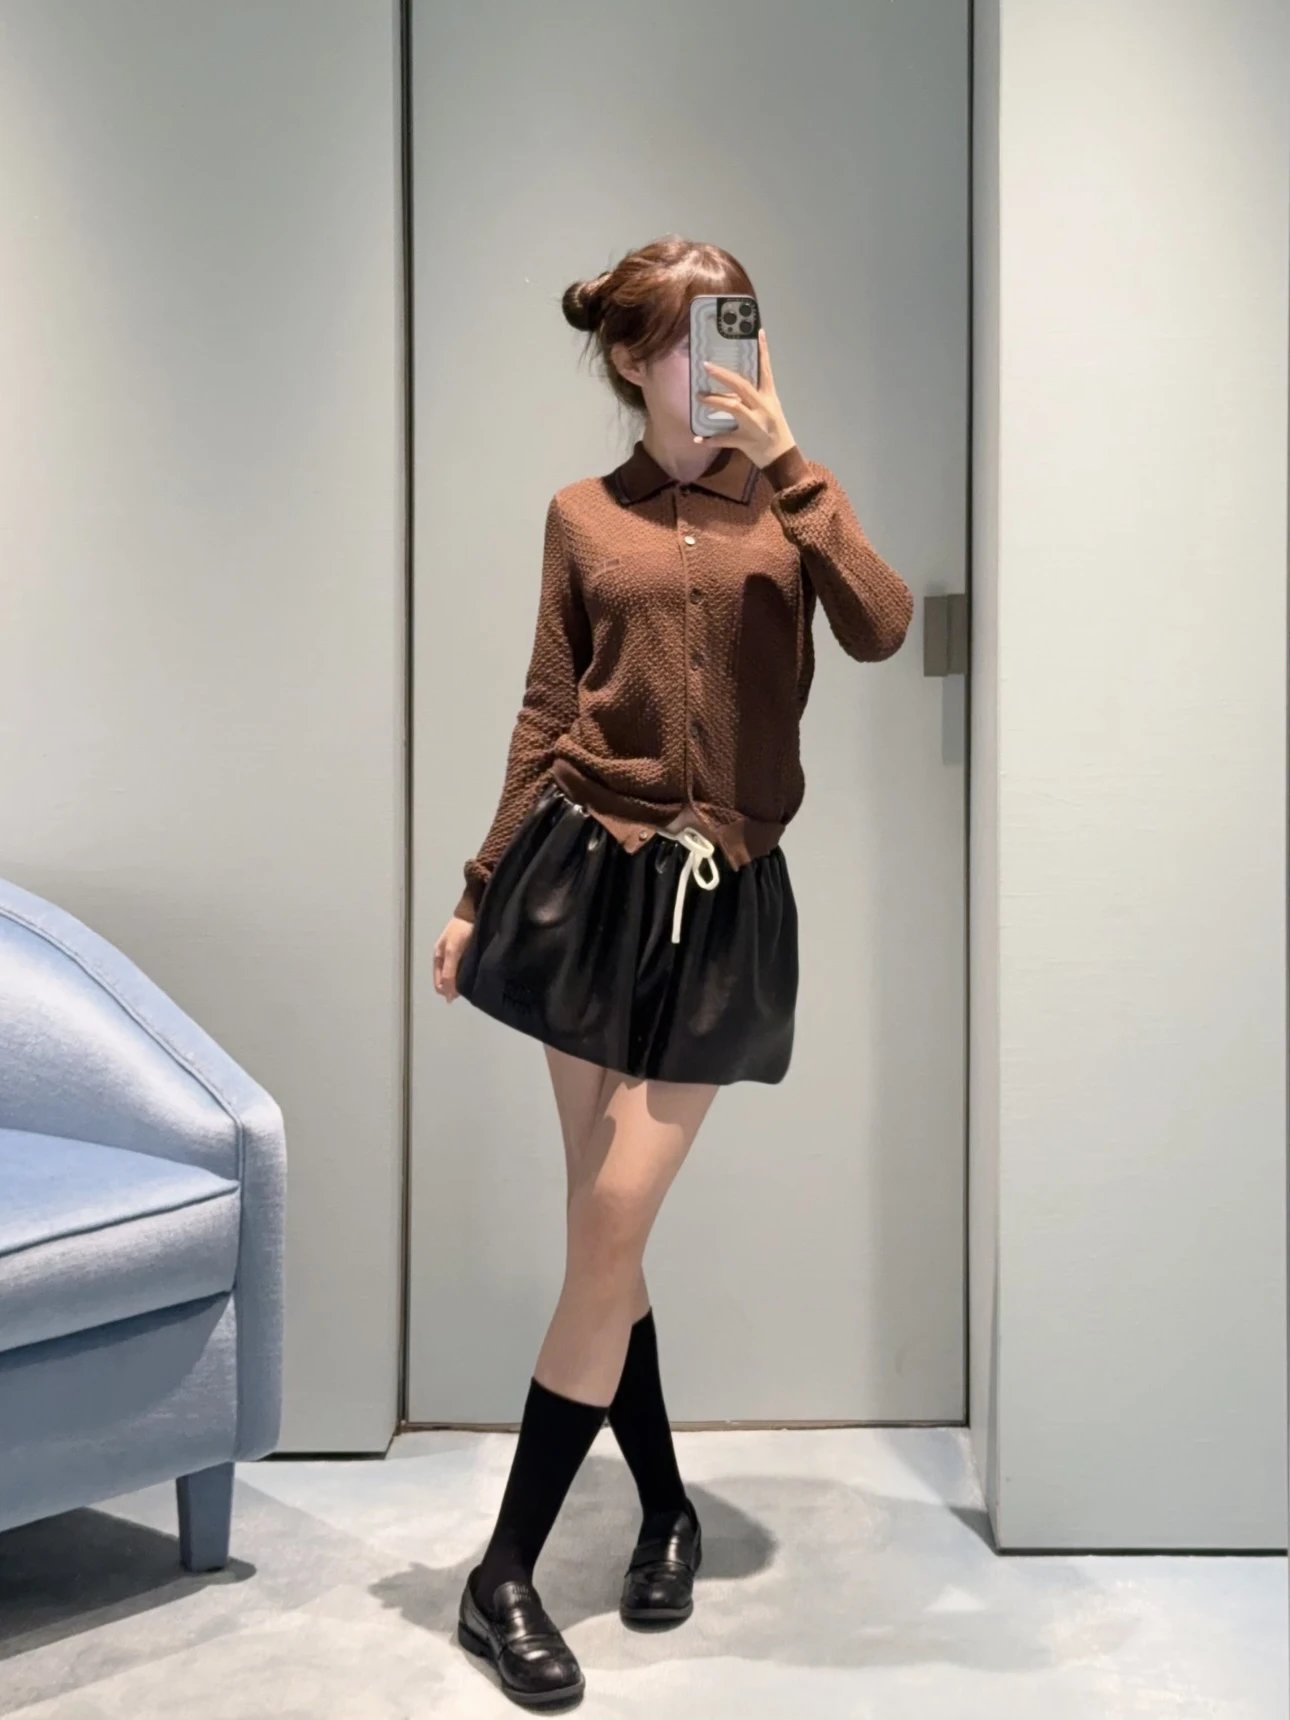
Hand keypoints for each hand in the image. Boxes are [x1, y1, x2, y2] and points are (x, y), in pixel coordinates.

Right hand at [434, 914, 474, 1001]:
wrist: (472, 913)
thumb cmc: (460, 930)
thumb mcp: (452, 952)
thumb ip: (449, 972)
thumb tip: (448, 995)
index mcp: (438, 958)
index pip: (439, 984)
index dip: (446, 991)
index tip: (457, 996)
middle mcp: (446, 959)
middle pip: (448, 981)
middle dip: (455, 987)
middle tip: (468, 990)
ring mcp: (456, 956)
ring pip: (457, 976)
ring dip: (462, 981)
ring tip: (473, 983)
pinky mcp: (466, 953)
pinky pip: (465, 969)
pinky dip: (469, 974)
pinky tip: (476, 975)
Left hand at [694, 327, 796, 468]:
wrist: (783, 458)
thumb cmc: (776, 432)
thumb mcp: (770, 410)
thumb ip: (754, 398)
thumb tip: (732, 387)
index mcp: (769, 398)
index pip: (766, 370)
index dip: (763, 351)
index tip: (758, 332)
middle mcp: (763, 408)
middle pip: (742, 386)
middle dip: (723, 375)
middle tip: (706, 365)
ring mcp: (754, 425)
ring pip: (733, 408)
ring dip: (714, 401)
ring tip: (699, 396)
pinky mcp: (746, 442)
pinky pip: (725, 439)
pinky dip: (711, 439)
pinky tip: (698, 438)